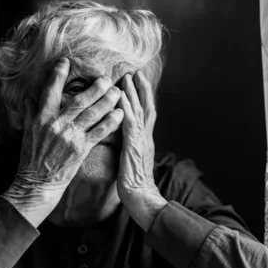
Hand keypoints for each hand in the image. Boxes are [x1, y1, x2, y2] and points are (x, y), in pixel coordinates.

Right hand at [3, 58, 123, 226]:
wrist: (36, 183)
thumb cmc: (31, 158)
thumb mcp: (27, 133)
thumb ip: (30, 113)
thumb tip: (28, 96)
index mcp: (41, 118)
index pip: (50, 91)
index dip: (58, 75)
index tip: (66, 61)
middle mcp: (56, 124)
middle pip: (79, 101)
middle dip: (95, 87)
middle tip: (107, 78)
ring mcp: (70, 137)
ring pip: (92, 114)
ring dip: (107, 101)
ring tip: (117, 91)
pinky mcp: (80, 149)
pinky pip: (99, 132)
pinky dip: (111, 122)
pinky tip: (120, 114)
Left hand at [117, 71, 166, 230]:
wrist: (141, 196)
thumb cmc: (134, 183)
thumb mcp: (132, 160)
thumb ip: (131, 147)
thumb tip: (126, 140)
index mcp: (144, 139)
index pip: (145, 113)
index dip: (143, 97)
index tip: (139, 82)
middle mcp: (145, 136)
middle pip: (146, 107)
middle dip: (142, 89)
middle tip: (137, 72)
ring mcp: (140, 140)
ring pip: (139, 111)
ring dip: (134, 93)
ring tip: (129, 77)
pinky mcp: (133, 146)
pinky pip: (130, 124)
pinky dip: (126, 109)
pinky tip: (121, 98)